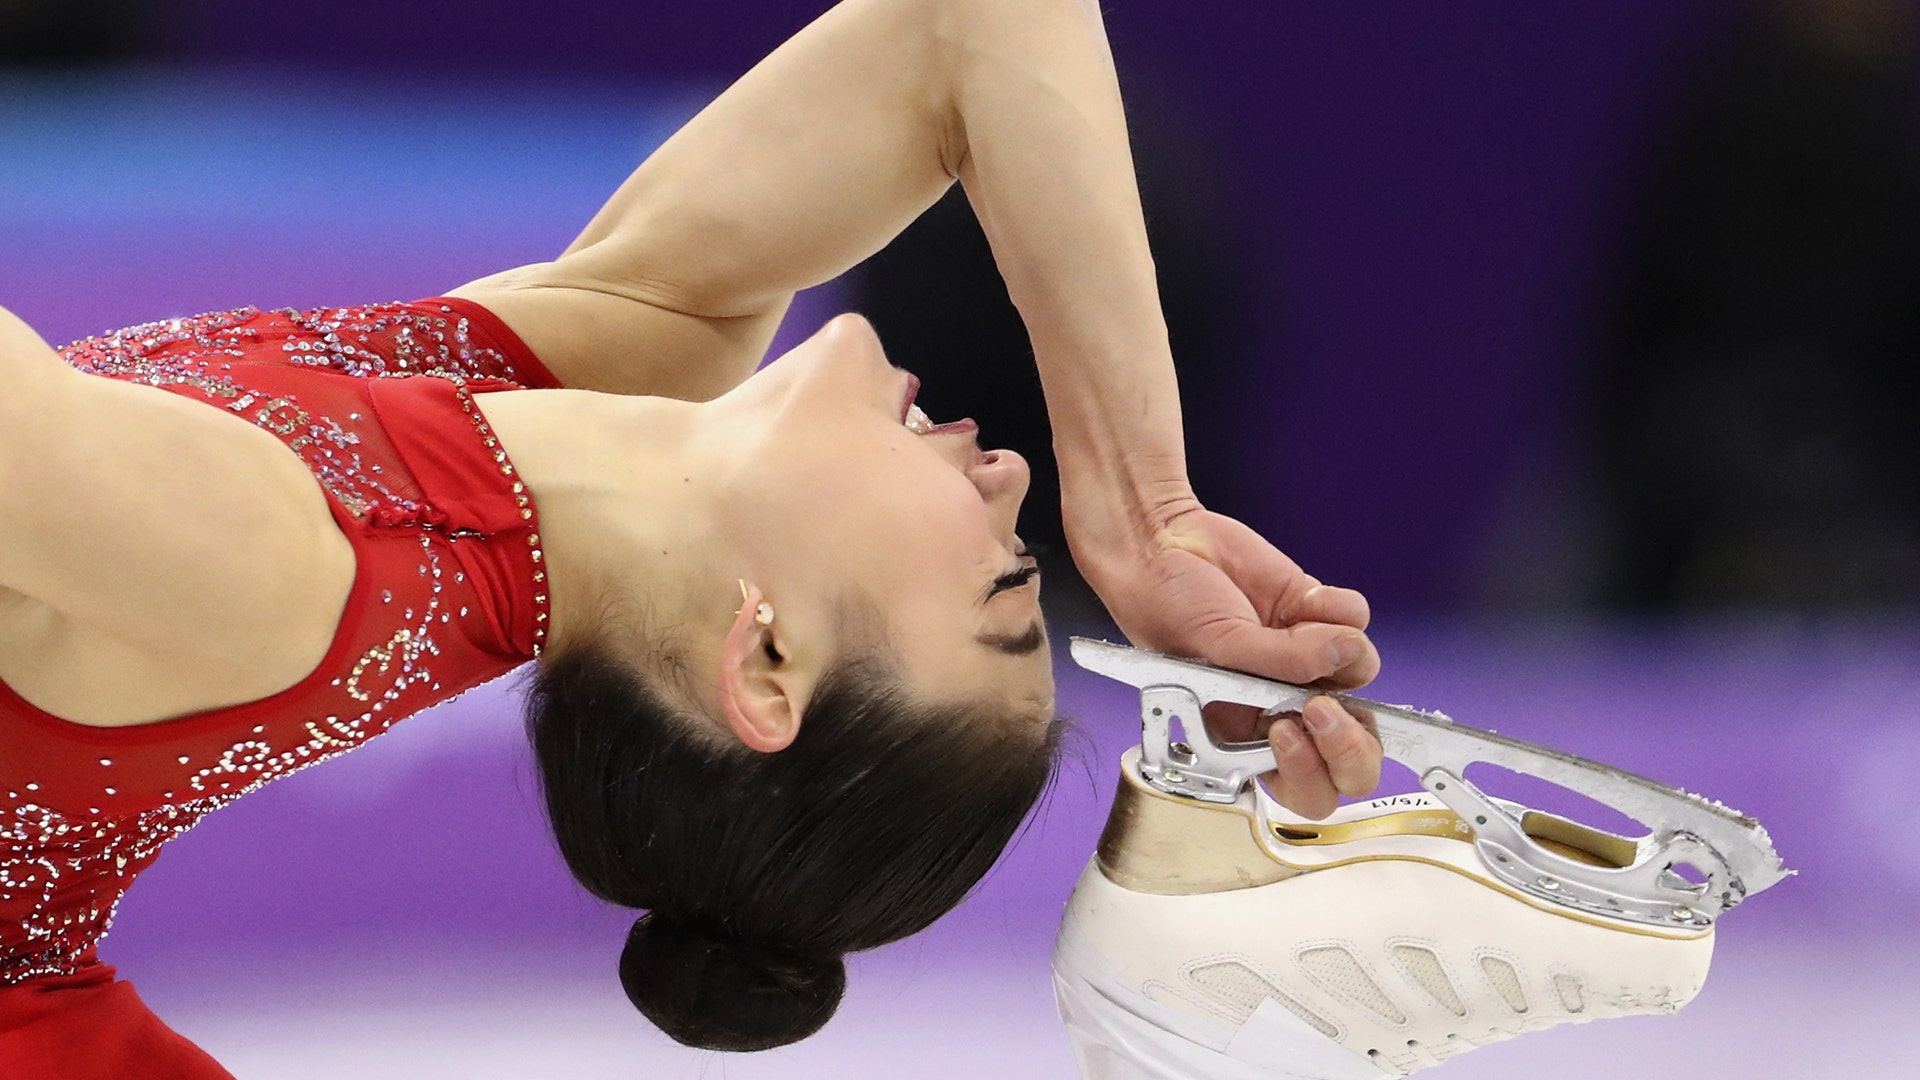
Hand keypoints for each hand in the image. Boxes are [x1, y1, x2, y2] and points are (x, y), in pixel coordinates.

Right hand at [1072, 501, 1383, 818]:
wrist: (1162, 543)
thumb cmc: (1166, 606)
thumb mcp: (1215, 646)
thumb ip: (1279, 661)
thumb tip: (1342, 653)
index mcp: (1249, 735)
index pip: (1305, 786)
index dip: (1313, 768)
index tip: (1289, 726)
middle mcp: (1283, 703)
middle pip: (1351, 750)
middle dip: (1352, 738)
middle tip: (1325, 705)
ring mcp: (1304, 659)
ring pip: (1361, 676)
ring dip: (1341, 653)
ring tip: (1298, 626)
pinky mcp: (1315, 612)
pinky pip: (1356, 620)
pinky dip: (1338, 608)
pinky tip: (1303, 598)